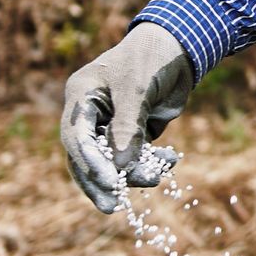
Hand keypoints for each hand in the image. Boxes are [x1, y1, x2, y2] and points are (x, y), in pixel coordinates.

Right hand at [60, 22, 191, 212]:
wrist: (179, 48)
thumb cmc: (151, 59)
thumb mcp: (137, 90)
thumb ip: (127, 128)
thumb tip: (118, 168)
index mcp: (81, 96)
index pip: (76, 137)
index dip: (89, 162)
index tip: (108, 183)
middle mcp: (91, 113)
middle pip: (87, 156)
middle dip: (101, 182)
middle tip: (112, 208)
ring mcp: (112, 124)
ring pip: (114, 161)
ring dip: (133, 173)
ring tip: (156, 177)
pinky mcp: (134, 131)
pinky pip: (136, 156)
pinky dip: (152, 162)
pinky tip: (172, 160)